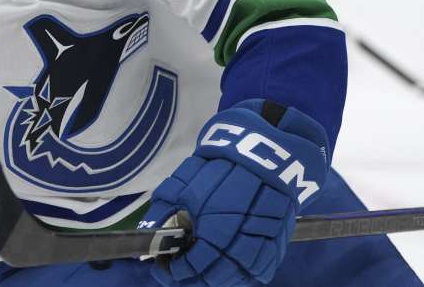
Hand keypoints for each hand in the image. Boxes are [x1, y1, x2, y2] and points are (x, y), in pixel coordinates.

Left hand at [141, 100, 328, 286]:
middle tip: (179, 272)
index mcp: (214, 230)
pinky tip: (228, 269)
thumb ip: (162, 216)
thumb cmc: (216, 169)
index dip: (174, 272)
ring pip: (240, 277)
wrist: (263, 153)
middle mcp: (240, 243)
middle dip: (194, 279)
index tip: (163, 269)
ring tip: (201, 273)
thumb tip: (149, 241)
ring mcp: (262, 244)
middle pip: (216, 278)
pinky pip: (261, 269)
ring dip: (219, 279)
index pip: (192, 267)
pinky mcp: (279, 241)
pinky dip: (243, 274)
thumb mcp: (180, 186)